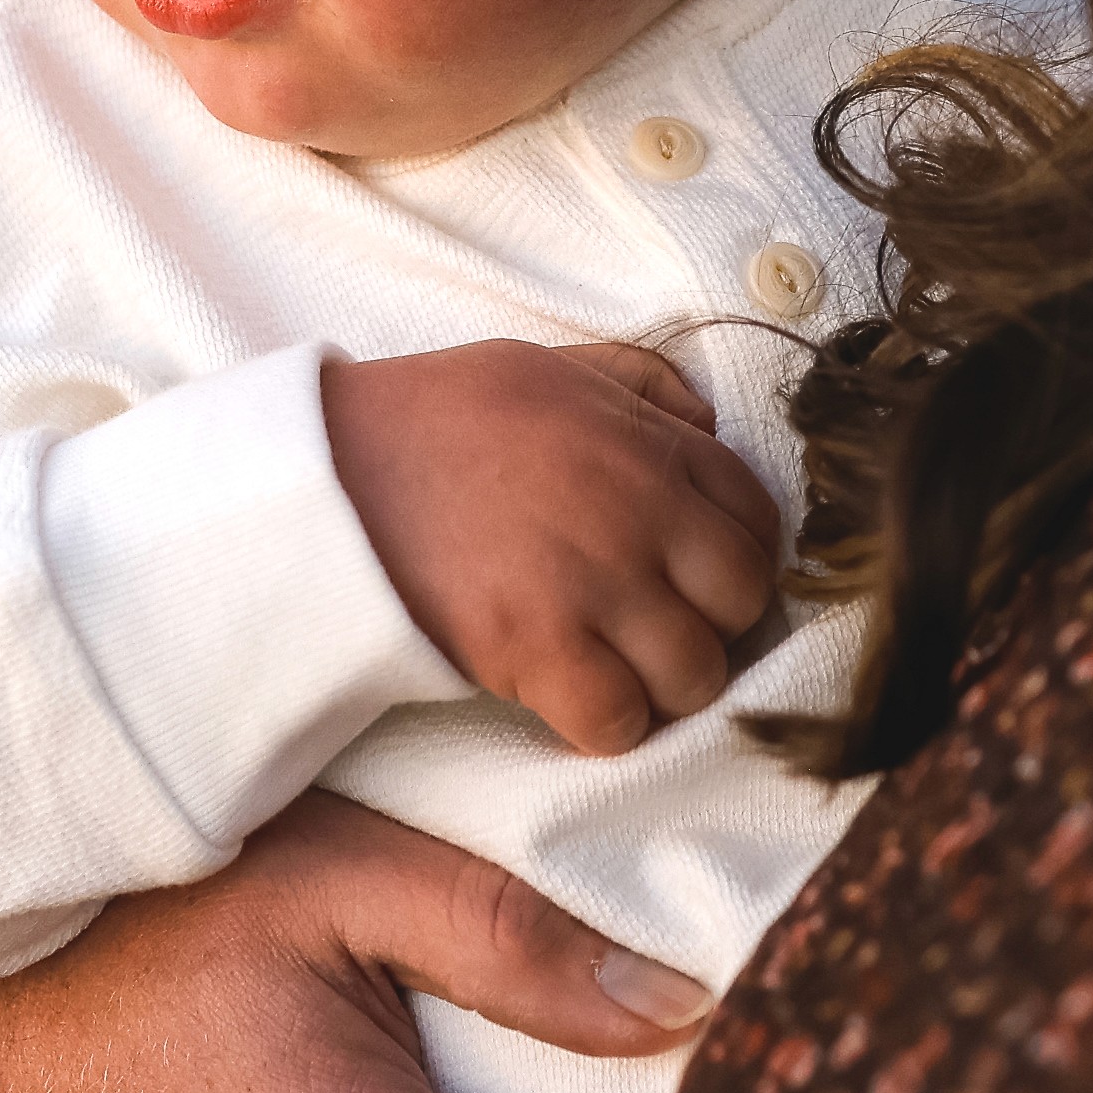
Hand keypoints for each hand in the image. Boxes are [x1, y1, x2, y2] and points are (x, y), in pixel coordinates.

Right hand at [319, 340, 785, 753]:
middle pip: (742, 603)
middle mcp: (639, 515)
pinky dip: (605, 726)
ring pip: (695, 674)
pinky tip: (572, 701)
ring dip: (664, 685)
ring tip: (617, 671)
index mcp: (649, 446)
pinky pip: (619, 722)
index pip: (758, 520)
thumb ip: (640, 385)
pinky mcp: (538, 651)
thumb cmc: (438, 415)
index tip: (698, 578)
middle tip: (660, 629)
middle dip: (712, 624)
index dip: (737, 558)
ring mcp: (594, 586)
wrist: (333, 474)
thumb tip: (707, 421)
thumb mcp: (551, 365)